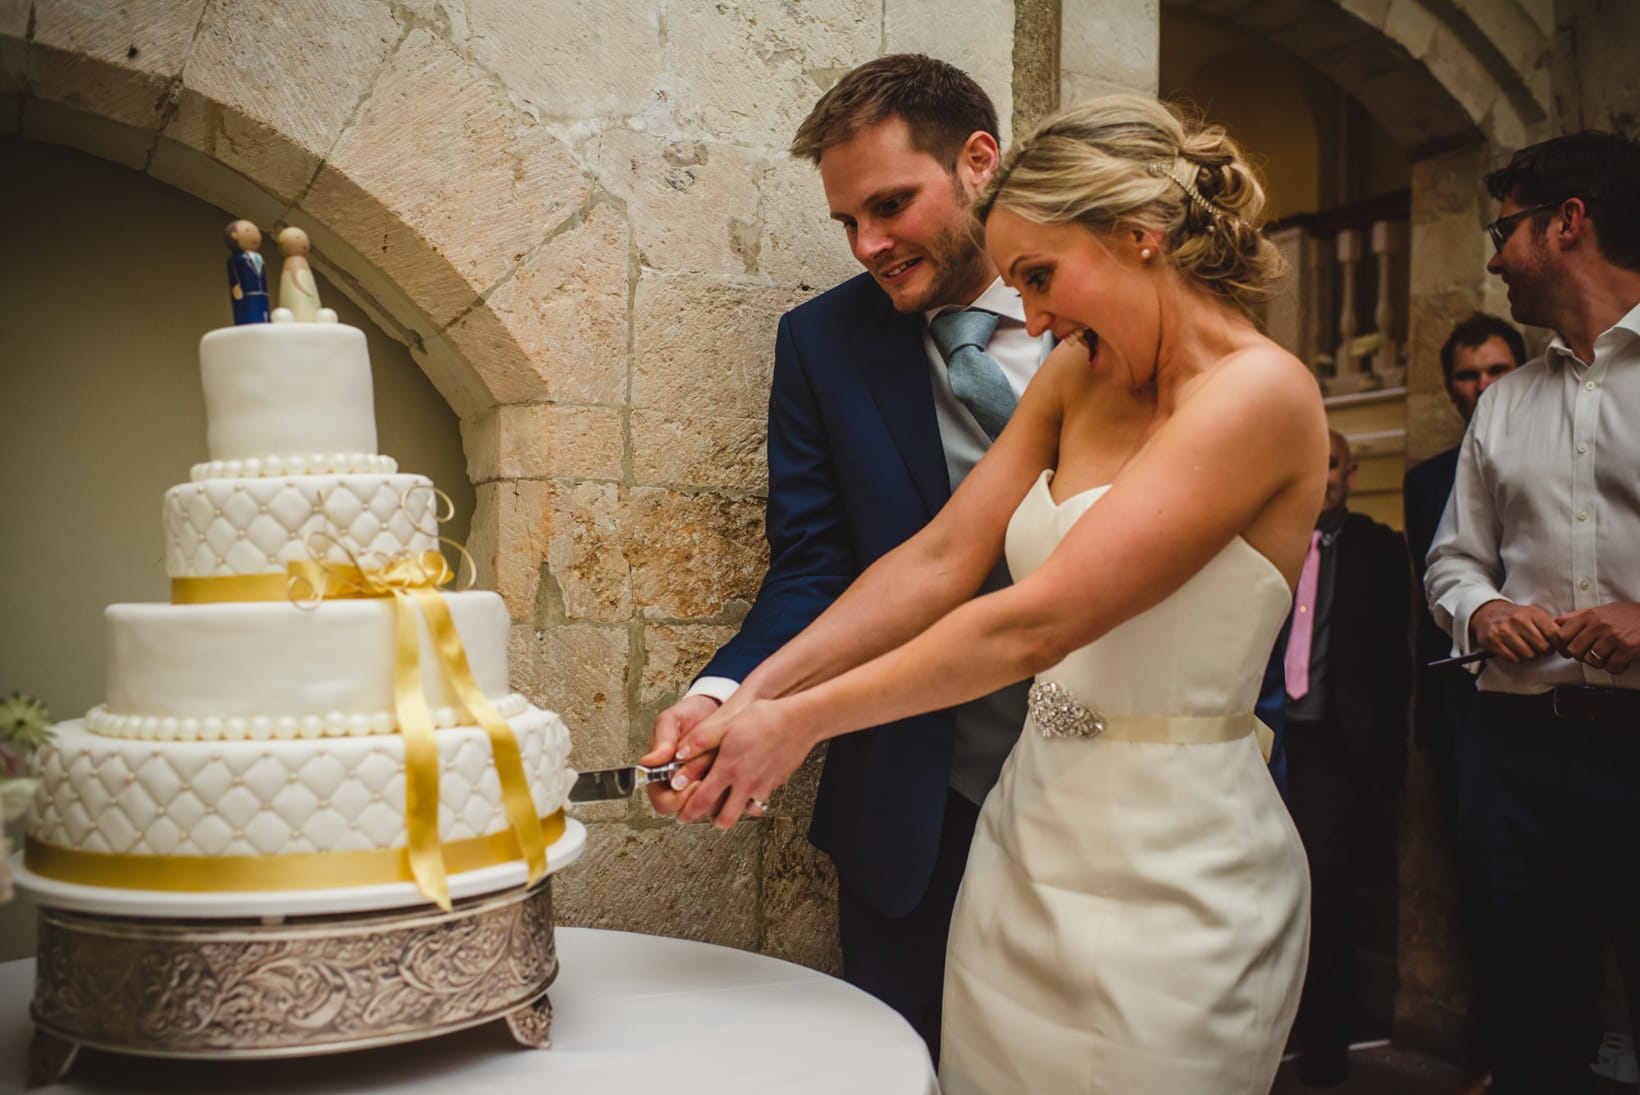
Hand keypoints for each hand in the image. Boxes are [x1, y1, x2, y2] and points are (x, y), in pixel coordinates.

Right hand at [641, 694, 720, 816]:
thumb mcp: (672, 720)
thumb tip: (649, 761)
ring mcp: (701, 787)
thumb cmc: (690, 715)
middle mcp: (680, 786)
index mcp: (661, 775)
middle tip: (709, 779)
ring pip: (707, 809)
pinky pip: (726, 799)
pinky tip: (733, 771)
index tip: (690, 784)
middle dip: (699, 798)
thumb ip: (661, 741)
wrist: (716, 707)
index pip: (663, 803)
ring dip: (716, 794)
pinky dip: (730, 789)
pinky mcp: (720, 785)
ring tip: (722, 770)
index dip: (676, 799)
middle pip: (686, 811)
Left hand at [675, 698, 815, 828]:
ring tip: (726, 799)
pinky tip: (748, 785)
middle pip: (725, 819)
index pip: (702, 801)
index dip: (688, 812)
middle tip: (704, 813)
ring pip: (744, 812)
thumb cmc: (764, 718)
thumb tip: (679, 754)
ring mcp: (763, 786)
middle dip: (712, 820)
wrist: (799, 721)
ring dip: (733, 810)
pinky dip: (751, 799)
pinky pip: (760, 800)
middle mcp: (745, 782)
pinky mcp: (776, 784)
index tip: (682, 815)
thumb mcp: (726, 723)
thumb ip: (700, 740)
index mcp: (728, 768)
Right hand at [1470, 600, 1558, 662]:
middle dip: (1543, 651)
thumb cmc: (1515, 617)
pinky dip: (1515, 658)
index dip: (1559, 645)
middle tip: (1538, 647)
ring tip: (1523, 647)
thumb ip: (1550, 626)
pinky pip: (1513, 659)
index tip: (1558, 649)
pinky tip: (1512, 649)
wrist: (1488, 613)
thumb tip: (1567, 643)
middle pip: (1543, 647)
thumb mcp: (1534, 615)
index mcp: (1532, 613)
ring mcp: (1504, 630)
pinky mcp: (1492, 640)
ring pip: (1529, 655)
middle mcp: (1518, 620)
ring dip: (1528, 655)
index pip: (1555, 634)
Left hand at [1555, 602, 1639, 674]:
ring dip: (1601, 663)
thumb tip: (1557, 622)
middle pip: (1574, 651)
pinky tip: (1622, 661)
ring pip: (1592, 661)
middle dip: (1582, 657)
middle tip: (1593, 655)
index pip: (1561, 635)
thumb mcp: (1602, 610)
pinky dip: (1616, 668)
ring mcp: (1613, 637)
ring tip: (1610, 656)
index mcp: (1590, 615)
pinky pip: (1611, 667)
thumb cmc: (1629, 615)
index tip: (1569, 651)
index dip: (1562, 647)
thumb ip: (1579, 616)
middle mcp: (1599, 625)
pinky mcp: (1627, 648)